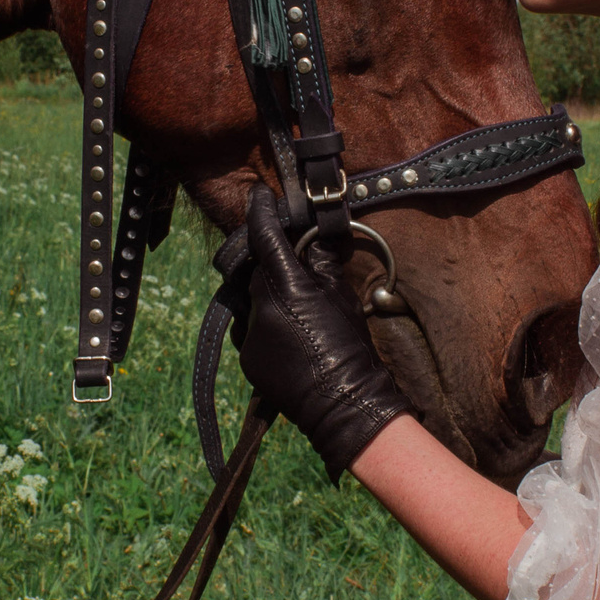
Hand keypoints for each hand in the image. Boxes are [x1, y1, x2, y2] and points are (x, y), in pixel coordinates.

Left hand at [234, 189, 413, 480]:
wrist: (344, 405)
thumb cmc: (352, 347)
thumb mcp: (343, 297)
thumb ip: (321, 263)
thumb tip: (310, 238)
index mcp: (285, 288)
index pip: (264, 236)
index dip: (260, 210)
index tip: (258, 194)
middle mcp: (260, 308)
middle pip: (257, 270)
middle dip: (271, 263)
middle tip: (295, 267)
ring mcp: (249, 336)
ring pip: (252, 300)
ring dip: (268, 296)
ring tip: (298, 312)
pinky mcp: (247, 358)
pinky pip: (251, 329)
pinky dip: (267, 325)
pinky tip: (293, 338)